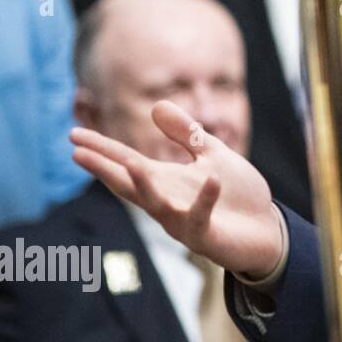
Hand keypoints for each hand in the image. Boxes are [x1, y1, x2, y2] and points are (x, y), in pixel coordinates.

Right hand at [70, 100, 283, 278]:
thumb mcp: (212, 156)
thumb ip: (187, 134)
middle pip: (129, 184)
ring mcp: (183, 221)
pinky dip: (206, 198)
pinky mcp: (205, 235)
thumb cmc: (238, 195)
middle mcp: (167, 201)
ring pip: (157, 205)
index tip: (73, 135)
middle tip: (77, 153)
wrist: (267, 230)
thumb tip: (156, 105)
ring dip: (145, 186)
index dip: (102, 149)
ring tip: (131, 164)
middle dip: (104, 169)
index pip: (127, 162)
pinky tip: (212, 179)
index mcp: (166, 181)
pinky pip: (201, 216)